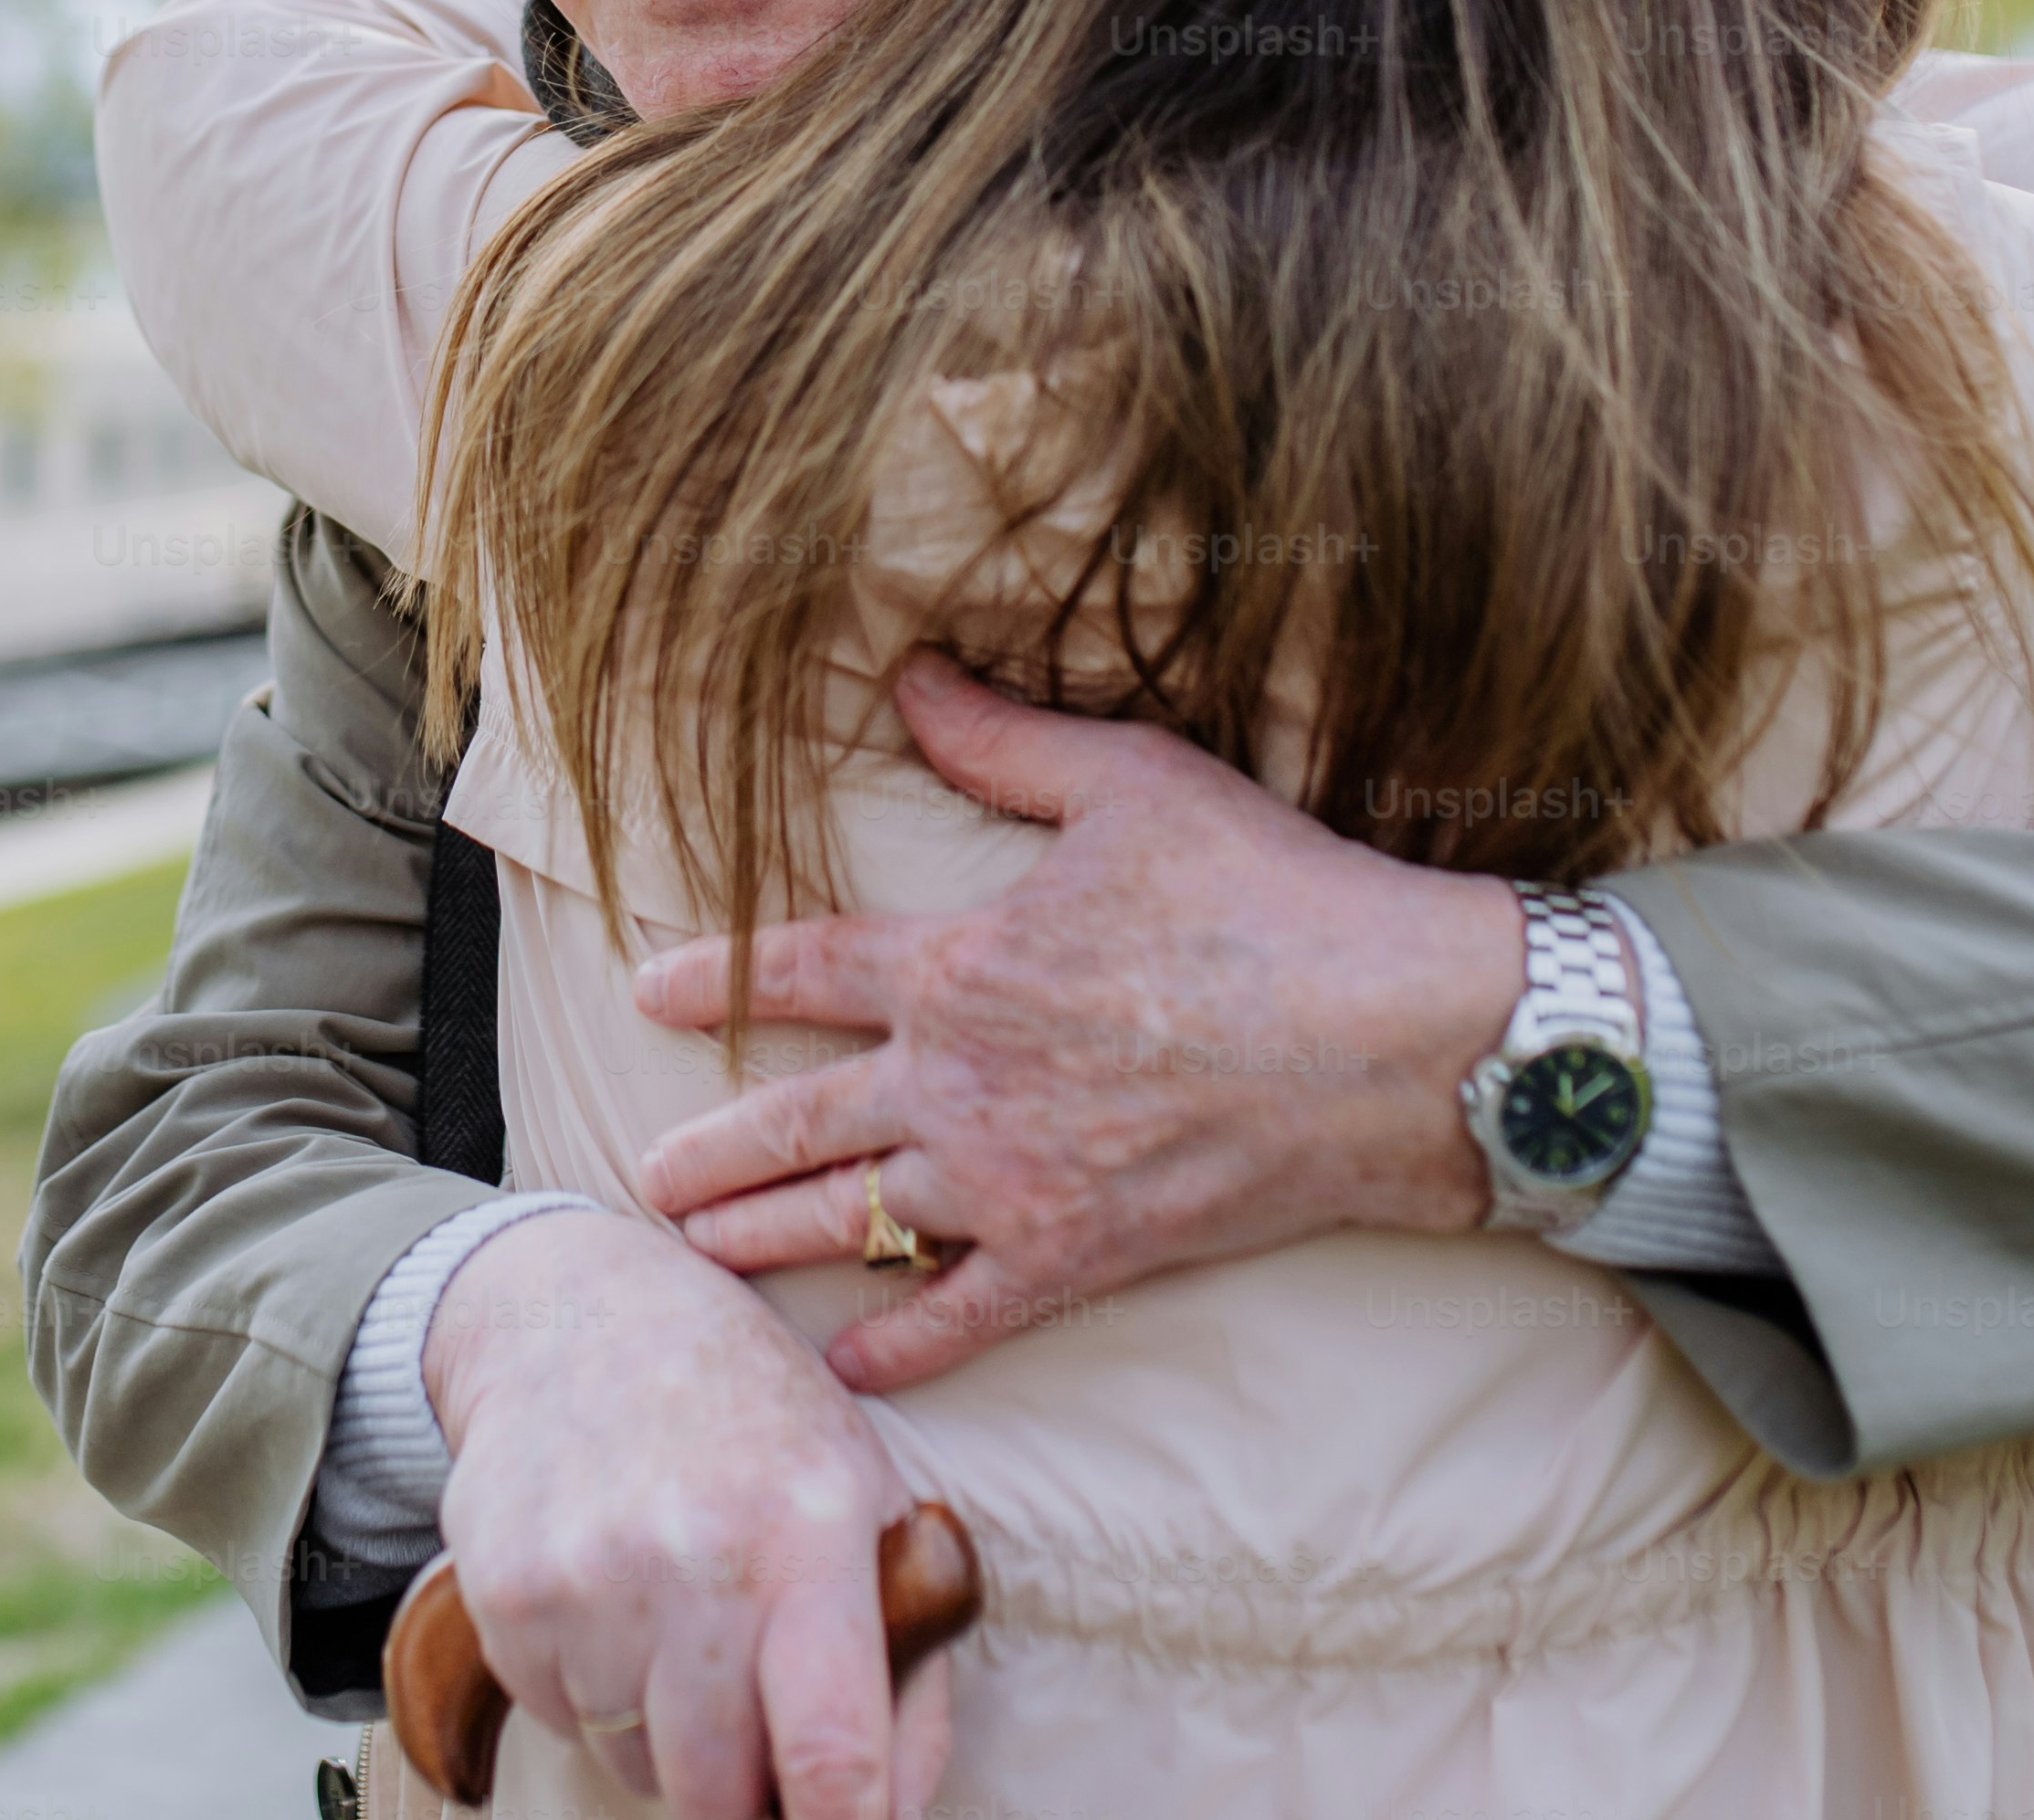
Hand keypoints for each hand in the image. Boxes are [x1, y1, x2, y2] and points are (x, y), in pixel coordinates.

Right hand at [417, 1207, 956, 1818]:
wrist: (576, 1308)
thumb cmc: (751, 1413)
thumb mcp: (865, 1494)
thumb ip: (904, 1655)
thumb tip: (892, 1808)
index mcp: (811, 1532)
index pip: (832, 1752)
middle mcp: (695, 1557)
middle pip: (719, 1790)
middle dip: (745, 1793)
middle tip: (757, 1732)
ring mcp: (587, 1576)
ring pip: (635, 1769)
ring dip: (665, 1741)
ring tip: (680, 1634)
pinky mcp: (504, 1589)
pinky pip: (560, 1722)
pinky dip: (592, 1697)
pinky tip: (612, 1603)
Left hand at [629, 650, 1527, 1393]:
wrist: (1390, 1040)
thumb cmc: (1266, 896)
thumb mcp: (1129, 783)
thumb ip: (1002, 740)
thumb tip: (910, 672)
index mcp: (958, 963)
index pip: (799, 969)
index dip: (716, 979)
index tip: (647, 996)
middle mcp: (959, 1081)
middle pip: (796, 1124)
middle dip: (709, 1154)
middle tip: (644, 1178)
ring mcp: (1013, 1181)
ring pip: (852, 1222)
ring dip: (763, 1242)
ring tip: (696, 1257)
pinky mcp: (1080, 1255)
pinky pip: (962, 1314)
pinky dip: (897, 1342)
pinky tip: (844, 1362)